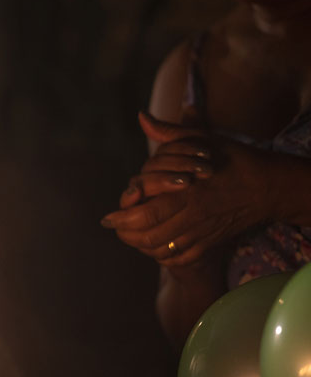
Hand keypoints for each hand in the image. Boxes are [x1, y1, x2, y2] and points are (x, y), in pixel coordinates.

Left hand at [102, 113, 275, 265]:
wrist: (269, 187)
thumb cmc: (233, 160)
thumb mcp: (201, 140)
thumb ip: (168, 132)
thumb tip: (141, 117)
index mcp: (188, 193)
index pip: (146, 214)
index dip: (122, 218)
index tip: (108, 217)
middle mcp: (193, 217)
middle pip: (149, 236)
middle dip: (126, 234)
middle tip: (115, 226)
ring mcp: (202, 233)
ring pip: (162, 250)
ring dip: (141, 245)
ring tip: (129, 234)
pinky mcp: (210, 243)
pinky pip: (181, 259)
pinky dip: (162, 255)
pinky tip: (154, 244)